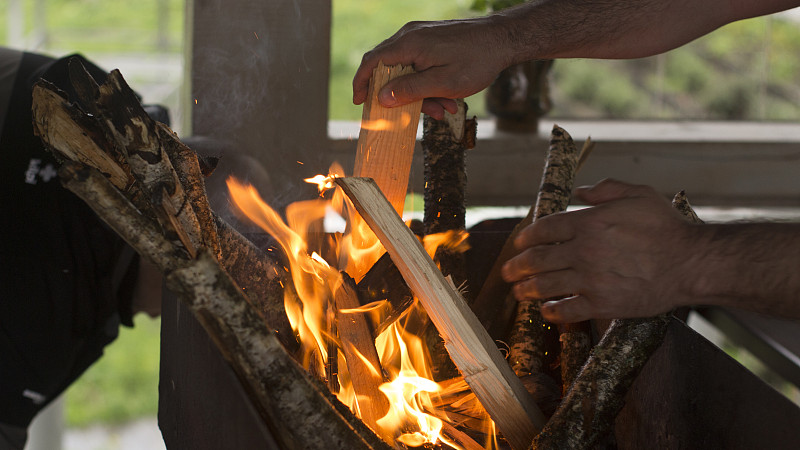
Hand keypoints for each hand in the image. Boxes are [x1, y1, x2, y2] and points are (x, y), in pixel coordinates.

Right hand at [352, 17, 513, 119]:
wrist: (504, 39)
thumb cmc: (477, 60)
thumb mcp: (443, 83)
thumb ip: (410, 90)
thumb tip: (381, 97)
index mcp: (409, 44)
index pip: (372, 62)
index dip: (362, 83)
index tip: (360, 102)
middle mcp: (410, 36)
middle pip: (390, 69)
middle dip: (404, 97)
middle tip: (426, 112)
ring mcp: (421, 36)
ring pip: (408, 70)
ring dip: (422, 93)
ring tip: (447, 108)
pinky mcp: (431, 40)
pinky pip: (421, 65)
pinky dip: (430, 83)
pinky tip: (449, 97)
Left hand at [501, 179, 698, 322]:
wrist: (690, 263)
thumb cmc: (666, 228)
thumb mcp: (638, 195)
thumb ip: (606, 189)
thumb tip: (580, 191)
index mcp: (588, 222)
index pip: (544, 230)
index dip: (526, 238)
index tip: (519, 244)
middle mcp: (584, 250)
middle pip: (537, 259)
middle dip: (516, 266)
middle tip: (507, 272)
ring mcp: (591, 278)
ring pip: (546, 285)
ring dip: (526, 290)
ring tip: (518, 293)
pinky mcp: (602, 303)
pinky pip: (567, 310)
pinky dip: (552, 312)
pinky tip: (546, 311)